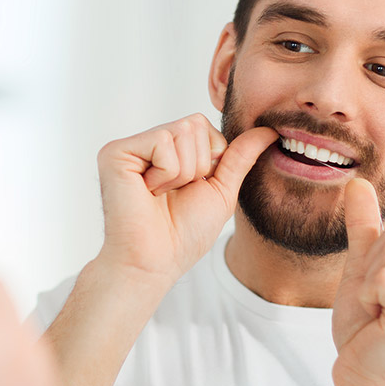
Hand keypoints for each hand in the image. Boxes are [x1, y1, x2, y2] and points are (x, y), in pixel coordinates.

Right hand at [95, 113, 277, 284]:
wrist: (156, 261)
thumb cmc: (184, 234)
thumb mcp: (221, 190)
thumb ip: (240, 157)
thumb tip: (269, 130)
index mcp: (168, 150)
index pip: (204, 126)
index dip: (210, 160)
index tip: (189, 189)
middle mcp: (146, 144)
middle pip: (195, 124)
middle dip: (197, 165)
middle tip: (173, 193)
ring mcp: (129, 147)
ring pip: (181, 131)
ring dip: (183, 173)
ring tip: (160, 195)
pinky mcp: (115, 152)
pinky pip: (162, 142)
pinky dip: (166, 174)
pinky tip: (147, 192)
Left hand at [331, 179, 384, 385]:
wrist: (361, 373)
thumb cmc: (364, 324)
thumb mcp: (361, 266)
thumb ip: (364, 226)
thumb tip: (357, 182)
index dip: (375, 254)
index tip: (379, 289)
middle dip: (371, 266)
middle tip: (377, 302)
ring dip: (369, 282)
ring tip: (379, 310)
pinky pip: (382, 278)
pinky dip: (368, 296)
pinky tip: (378, 320)